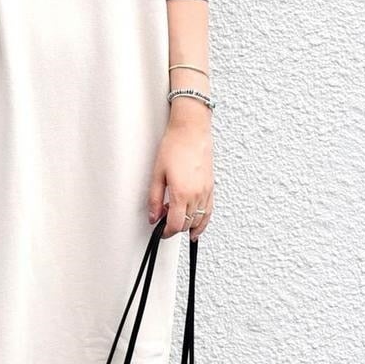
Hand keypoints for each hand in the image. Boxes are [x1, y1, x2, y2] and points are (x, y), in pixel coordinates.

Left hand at [146, 116, 214, 239]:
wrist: (191, 131)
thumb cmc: (175, 146)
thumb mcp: (157, 174)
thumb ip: (155, 199)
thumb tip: (153, 217)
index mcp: (182, 193)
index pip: (175, 225)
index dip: (166, 232)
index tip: (160, 231)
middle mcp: (197, 195)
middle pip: (187, 224)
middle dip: (175, 226)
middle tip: (163, 217)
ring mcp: (206, 191)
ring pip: (200, 220)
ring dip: (188, 224)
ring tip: (178, 220)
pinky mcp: (211, 187)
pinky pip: (209, 211)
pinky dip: (203, 220)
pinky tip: (197, 224)